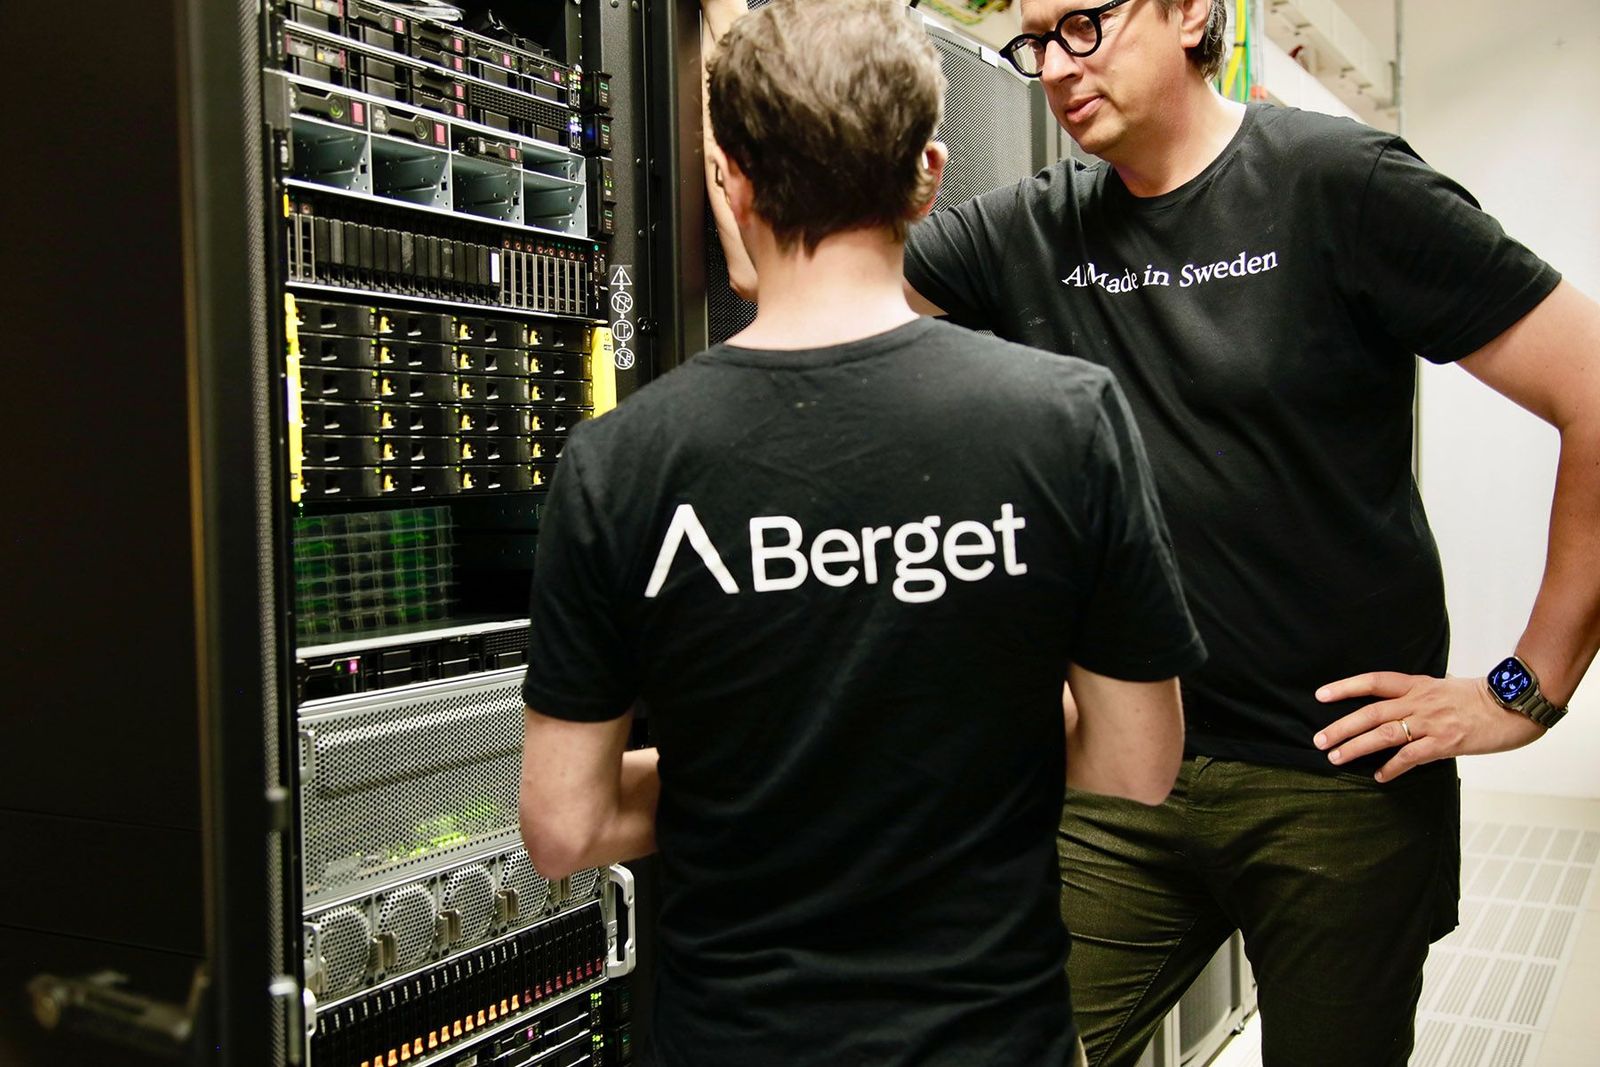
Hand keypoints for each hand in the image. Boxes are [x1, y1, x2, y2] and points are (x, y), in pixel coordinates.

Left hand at [1312, 672, 1546, 781]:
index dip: (1345, 687)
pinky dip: (1392, 767)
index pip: (1373, 681)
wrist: (1514, 705)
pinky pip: (1411, 757)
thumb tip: (1396, 704)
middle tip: (1318, 739)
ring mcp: (1431, 722)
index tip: (1320, 695)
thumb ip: (1417, 695)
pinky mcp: (1445, 743)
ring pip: (1384, 734)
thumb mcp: (1442, 687)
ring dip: (1356, 747)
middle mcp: (1419, 701)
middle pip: (1371, 712)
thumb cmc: (1479, 698)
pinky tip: (1379, 776)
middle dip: (1341, 726)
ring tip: (1335, 757)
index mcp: (1417, 684)